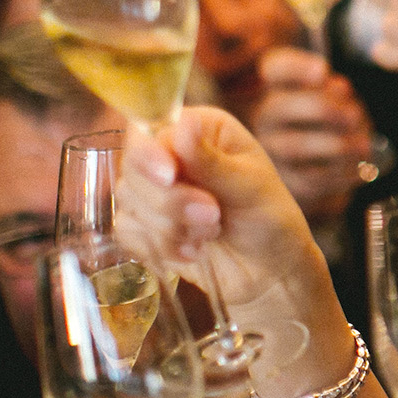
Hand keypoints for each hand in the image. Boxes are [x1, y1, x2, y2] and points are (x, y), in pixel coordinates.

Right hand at [114, 107, 327, 317]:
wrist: (269, 272)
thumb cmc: (270, 219)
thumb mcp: (249, 187)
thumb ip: (211, 161)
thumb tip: (185, 124)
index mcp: (200, 130)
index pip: (149, 130)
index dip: (151, 155)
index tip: (170, 177)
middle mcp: (171, 154)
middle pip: (133, 165)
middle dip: (171, 200)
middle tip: (213, 216)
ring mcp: (154, 189)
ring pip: (128, 200)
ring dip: (171, 226)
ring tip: (213, 233)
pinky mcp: (144, 224)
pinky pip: (127, 231)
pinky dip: (161, 246)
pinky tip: (195, 251)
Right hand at [249, 49, 374, 224]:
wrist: (325, 168)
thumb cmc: (333, 122)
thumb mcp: (338, 99)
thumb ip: (335, 89)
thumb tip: (338, 88)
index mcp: (280, 87)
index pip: (275, 67)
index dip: (295, 68)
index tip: (322, 71)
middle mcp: (267, 118)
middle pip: (281, 107)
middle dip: (322, 109)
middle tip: (354, 117)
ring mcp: (272, 152)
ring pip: (295, 147)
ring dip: (336, 145)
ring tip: (363, 146)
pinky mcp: (287, 183)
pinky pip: (311, 179)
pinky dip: (341, 174)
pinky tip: (360, 169)